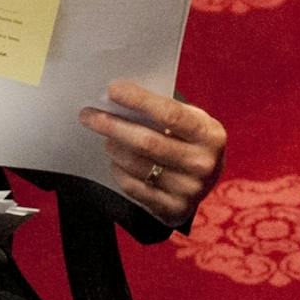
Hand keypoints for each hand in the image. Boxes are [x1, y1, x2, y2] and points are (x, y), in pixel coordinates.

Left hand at [79, 82, 226, 227]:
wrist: (206, 180)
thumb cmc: (190, 140)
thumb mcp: (191, 121)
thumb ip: (164, 110)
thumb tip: (118, 96)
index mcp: (210, 135)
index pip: (170, 114)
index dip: (139, 100)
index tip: (112, 90)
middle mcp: (203, 164)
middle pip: (148, 142)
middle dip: (113, 126)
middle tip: (89, 115)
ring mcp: (189, 190)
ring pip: (138, 165)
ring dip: (114, 148)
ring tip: (106, 138)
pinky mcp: (174, 209)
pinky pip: (135, 188)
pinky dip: (119, 172)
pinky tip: (116, 161)